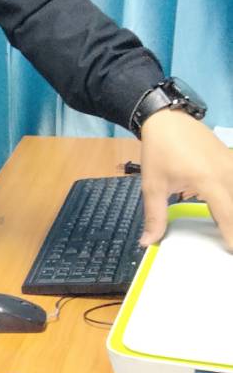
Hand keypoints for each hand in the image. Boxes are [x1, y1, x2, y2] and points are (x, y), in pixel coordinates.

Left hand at [138, 112, 232, 250]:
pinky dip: (232, 198)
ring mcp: (232, 164)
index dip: (232, 236)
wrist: (166, 119)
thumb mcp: (152, 185)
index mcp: (208, 179)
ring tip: (226, 230)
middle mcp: (227, 172)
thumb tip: (148, 242)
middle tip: (227, 245)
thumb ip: (155, 215)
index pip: (228, 215)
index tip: (230, 253)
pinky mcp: (232, 160)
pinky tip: (226, 212)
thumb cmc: (159, 151)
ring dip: (232, 212)